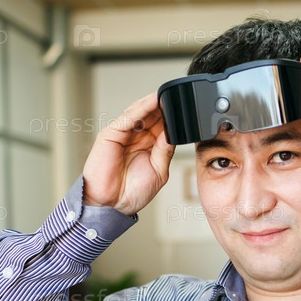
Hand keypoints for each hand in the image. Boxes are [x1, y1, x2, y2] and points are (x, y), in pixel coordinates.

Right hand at [82, 92, 174, 215]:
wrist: (111, 206)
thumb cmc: (132, 192)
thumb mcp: (159, 171)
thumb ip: (165, 150)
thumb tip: (175, 132)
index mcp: (149, 146)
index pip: (163, 125)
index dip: (174, 117)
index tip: (189, 109)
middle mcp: (136, 137)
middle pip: (153, 116)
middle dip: (166, 106)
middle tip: (182, 98)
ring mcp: (124, 134)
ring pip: (141, 112)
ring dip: (155, 103)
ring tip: (170, 95)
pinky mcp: (111, 133)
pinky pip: (128, 118)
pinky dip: (141, 109)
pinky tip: (153, 102)